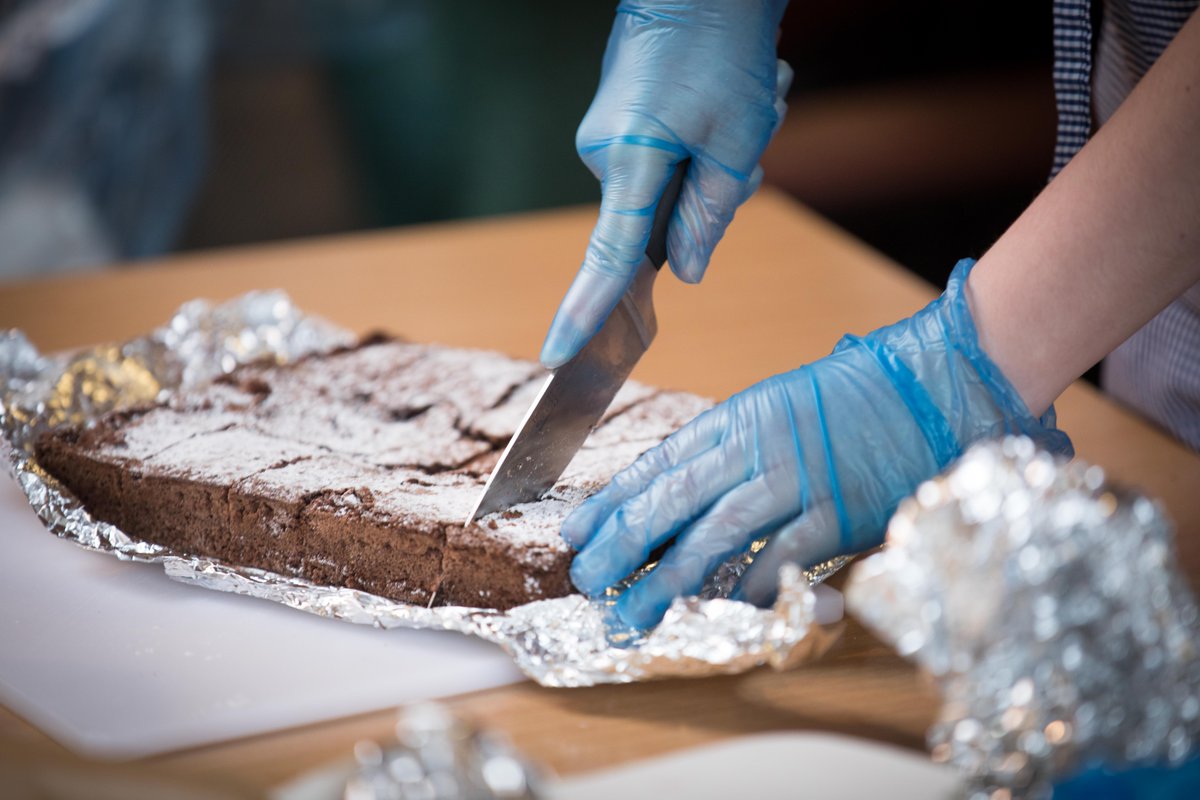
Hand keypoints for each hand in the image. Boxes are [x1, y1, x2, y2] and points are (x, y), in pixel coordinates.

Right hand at [540, 0, 792, 367]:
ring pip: (672, 187)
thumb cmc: (720, 46)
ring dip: (718, 161)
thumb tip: (689, 272)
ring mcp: (608, 136)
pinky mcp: (621, 124)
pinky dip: (705, 142)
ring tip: (746, 103)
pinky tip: (729, 97)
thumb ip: (710, 215)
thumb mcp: (735, 140)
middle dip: (713, 194)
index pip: (606, 256)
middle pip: (659, 220)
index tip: (556, 355)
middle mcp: (604, 152)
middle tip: (752, 138)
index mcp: (629, 159)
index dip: (584, 312)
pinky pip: (667, 160)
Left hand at [562, 259, 1073, 628]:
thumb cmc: (856, 397)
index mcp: (739, 417)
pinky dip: (745, 585)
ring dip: (665, 580)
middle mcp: (758, 447)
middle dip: (622, 544)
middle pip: (674, 500)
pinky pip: (778, 556)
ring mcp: (797, 480)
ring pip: (714, 534)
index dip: (612, 500)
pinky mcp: (837, 512)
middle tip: (587, 581)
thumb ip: (733, 448)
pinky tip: (714, 609)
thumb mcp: (779, 406)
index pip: (660, 463)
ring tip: (629, 614)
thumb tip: (681, 495)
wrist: (932, 384)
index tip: (576, 531)